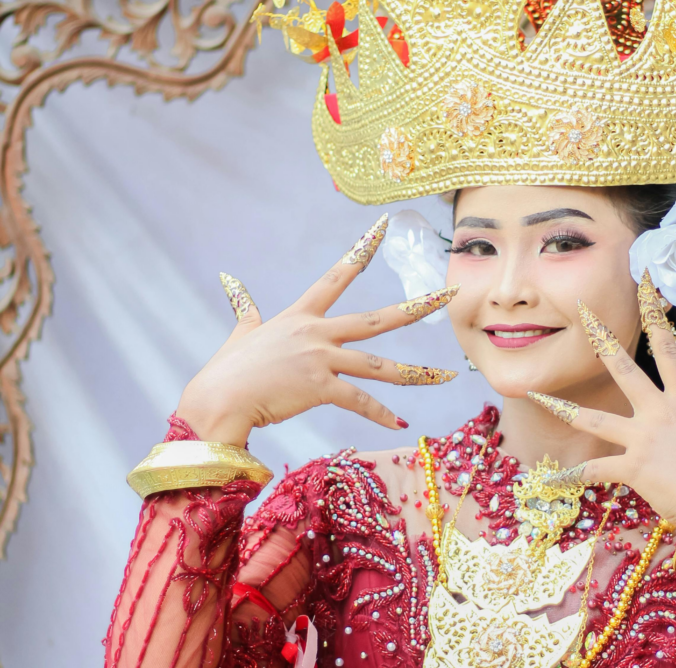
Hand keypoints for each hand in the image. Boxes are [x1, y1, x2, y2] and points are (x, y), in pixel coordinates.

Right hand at [176, 215, 459, 446]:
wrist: (217, 401)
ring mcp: (320, 359)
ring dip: (416, 373)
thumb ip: (244, 307)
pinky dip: (380, 414)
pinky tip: (401, 423)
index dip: (362, 249)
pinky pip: (359, 401)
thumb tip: (230, 281)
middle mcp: (317, 333)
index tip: (383, 225)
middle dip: (416, 307)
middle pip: (377, 319)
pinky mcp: (319, 387)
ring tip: (446, 375)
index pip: (337, 275)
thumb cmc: (227, 371)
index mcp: (302, 316)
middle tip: (447, 295)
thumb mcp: (241, 333)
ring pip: (379, 366)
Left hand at [529, 273, 675, 528]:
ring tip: (534, 395)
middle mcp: (659, 414)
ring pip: (592, 418)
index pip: (668, 350)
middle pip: (623, 369)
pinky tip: (548, 479)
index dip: (655, 316)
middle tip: (583, 312)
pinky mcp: (631, 468)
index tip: (644, 288)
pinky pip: (593, 470)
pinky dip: (570, 476)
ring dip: (561, 407)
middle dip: (601, 339)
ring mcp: (642, 440)